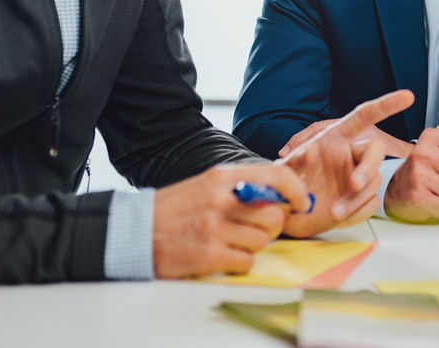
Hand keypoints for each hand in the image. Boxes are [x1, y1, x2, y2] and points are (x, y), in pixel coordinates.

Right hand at [152, 162, 307, 278]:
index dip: (297, 191)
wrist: (136, 232)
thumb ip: (243, 186)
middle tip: (256, 229)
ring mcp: (215, 228)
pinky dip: (238, 262)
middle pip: (275, 215)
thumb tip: (282, 194)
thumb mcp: (209, 184)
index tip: (302, 203)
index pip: (277, 176)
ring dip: (252, 246)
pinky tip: (222, 255)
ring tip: (231, 241)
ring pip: (262, 241)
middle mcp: (221, 200)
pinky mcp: (209, 255)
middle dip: (272, 227)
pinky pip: (246, 262)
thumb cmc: (178, 209)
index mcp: (223, 178)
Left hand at [277, 89, 415, 235]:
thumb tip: (311, 151)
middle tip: (353, 184)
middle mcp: (351, 154)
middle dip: (368, 167)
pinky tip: (339, 216)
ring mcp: (358, 176)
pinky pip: (370, 204)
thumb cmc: (288, 183)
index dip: (386, 105)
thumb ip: (294, 159)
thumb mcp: (285, 168)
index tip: (407, 97)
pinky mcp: (360, 199)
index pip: (364, 115)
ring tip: (333, 211)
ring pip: (373, 182)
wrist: (290, 214)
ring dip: (355, 199)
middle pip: (375, 152)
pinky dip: (356, 212)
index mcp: (336, 137)